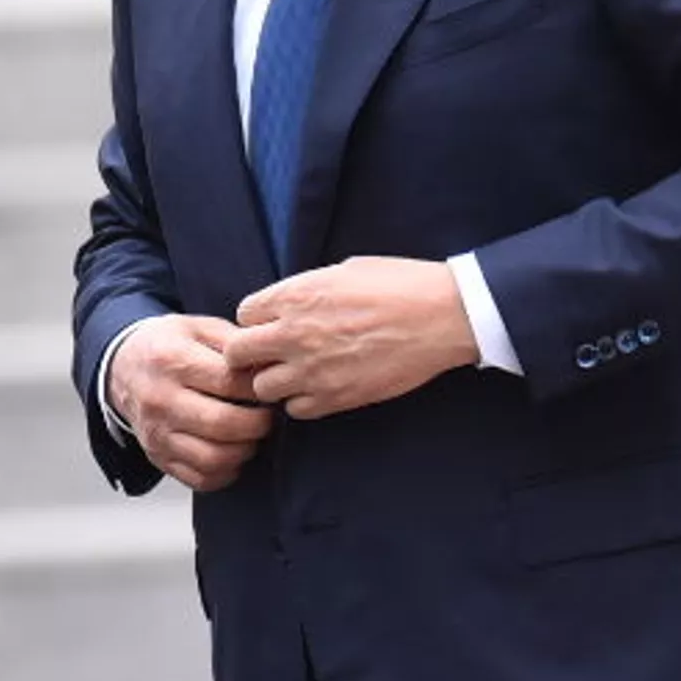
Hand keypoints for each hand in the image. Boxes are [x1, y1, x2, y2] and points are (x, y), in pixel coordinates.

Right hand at [108, 314, 274, 492]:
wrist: (123, 367)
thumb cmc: (167, 347)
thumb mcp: (198, 328)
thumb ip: (234, 342)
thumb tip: (269, 363)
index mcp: (173, 361)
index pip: (228, 382)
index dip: (258, 388)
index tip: (269, 388)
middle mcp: (161, 400)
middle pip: (222, 423)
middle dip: (258, 424)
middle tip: (266, 416)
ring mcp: (157, 433)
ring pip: (213, 458)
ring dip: (244, 451)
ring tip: (250, 436)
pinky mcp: (158, 456)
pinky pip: (200, 478)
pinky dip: (225, 472)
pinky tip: (232, 454)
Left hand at [224, 257, 477, 419]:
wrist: (443, 316)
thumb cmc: (400, 284)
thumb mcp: (344, 270)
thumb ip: (306, 290)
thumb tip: (287, 305)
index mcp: (296, 295)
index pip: (243, 313)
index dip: (257, 319)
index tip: (272, 324)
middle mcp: (294, 334)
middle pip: (238, 355)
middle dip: (250, 355)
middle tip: (271, 355)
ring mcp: (313, 370)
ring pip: (263, 389)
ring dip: (275, 381)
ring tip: (298, 374)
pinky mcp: (336, 397)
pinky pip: (296, 410)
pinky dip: (303, 402)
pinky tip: (321, 387)